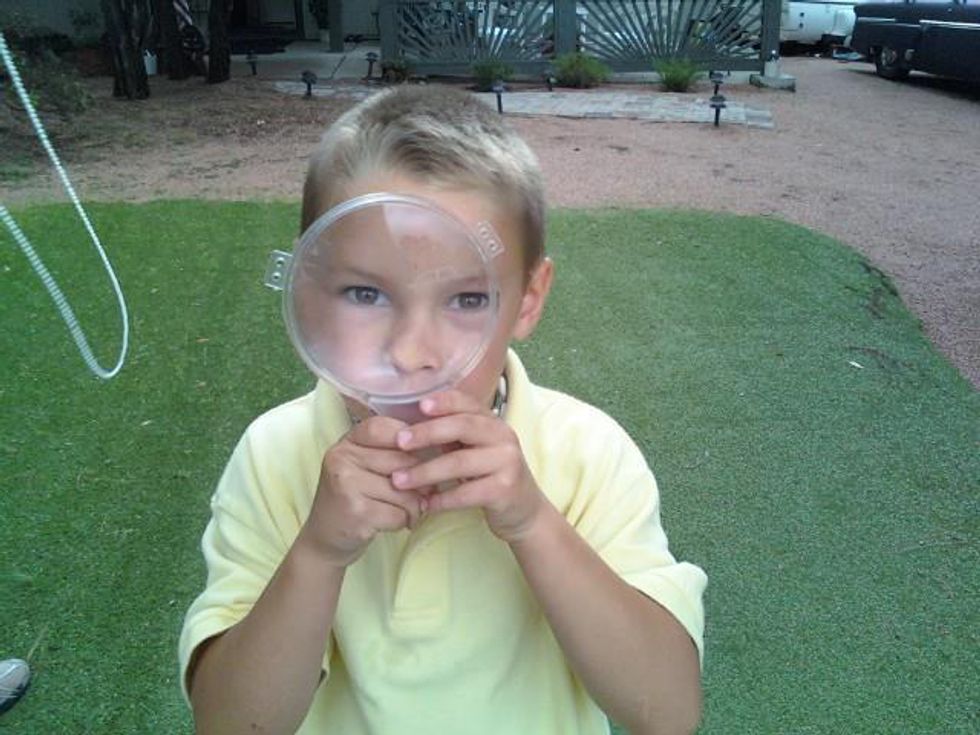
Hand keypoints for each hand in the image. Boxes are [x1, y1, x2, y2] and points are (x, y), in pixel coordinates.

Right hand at [300, 416, 427, 567]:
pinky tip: (392, 522)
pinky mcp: (355, 512)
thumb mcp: (367, 465)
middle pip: (403, 460)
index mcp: (349, 440)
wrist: (325, 538)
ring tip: (406, 510)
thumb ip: (394, 451)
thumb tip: (443, 444)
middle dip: (421, 481)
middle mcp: (343, 457)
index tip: (426, 456)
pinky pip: (399, 513)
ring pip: (405, 490)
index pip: (388, 428)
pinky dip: (403, 522)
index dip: (414, 442)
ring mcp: (346, 483)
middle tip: (422, 493)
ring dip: (413, 506)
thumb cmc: (356, 497)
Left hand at [390, 390, 546, 542]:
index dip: (445, 401)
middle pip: (463, 427)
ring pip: (460, 463)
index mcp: (493, 422)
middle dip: (427, 433)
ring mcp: (507, 463)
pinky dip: (442, 500)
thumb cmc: (490, 475)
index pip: (468, 403)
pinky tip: (425, 505)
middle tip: (399, 441)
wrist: (525, 509)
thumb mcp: (476, 449)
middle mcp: (503, 437)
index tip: (420, 405)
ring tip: (399, 480)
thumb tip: (409, 427)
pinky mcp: (505, 490)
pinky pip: (467, 493)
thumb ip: (452, 436)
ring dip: (425, 472)